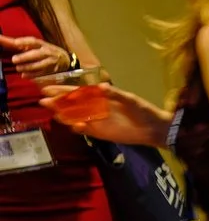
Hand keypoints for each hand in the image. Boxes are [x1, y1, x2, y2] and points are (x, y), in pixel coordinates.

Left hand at [0, 33, 71, 75]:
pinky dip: (33, 75)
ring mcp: (51, 63)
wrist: (66, 60)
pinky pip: (42, 74)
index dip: (25, 41)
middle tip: (14, 59)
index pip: (33, 41)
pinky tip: (25, 76)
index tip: (16, 43)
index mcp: (43, 44)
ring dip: (28, 67)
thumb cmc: (46, 51)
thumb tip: (3, 40)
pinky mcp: (52, 71)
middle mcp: (48, 52)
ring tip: (18, 68)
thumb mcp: (37, 46)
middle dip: (25, 57)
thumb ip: (21, 44)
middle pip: (36, 54)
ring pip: (39, 65)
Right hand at [37, 79, 165, 145]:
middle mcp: (94, 108)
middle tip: (44, 101)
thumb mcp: (130, 100)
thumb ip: (116, 94)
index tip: (48, 89)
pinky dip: (79, 128)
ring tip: (55, 113)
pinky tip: (75, 125)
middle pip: (72, 104)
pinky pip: (85, 130)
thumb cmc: (143, 110)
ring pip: (75, 117)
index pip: (77, 92)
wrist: (153, 128)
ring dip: (64, 115)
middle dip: (58, 102)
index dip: (62, 90)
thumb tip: (101, 87)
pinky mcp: (100, 133)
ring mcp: (96, 121)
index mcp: (99, 97)